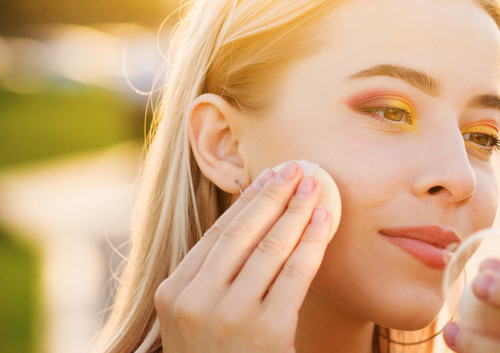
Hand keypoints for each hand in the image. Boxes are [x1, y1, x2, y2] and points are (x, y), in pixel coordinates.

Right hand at [154, 162, 331, 351]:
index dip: (248, 202)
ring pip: (271, 248)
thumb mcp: (198, 317)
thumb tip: (252, 220)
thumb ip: (213, 277)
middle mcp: (196, 301)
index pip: (217, 235)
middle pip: (242, 233)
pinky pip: (295, 274)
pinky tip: (325, 219)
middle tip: (297, 167)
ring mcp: (230, 317)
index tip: (269, 176)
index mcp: (174, 293)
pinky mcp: (267, 331)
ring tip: (315, 185)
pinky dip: (312, 242)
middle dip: (274, 194)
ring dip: (297, 211)